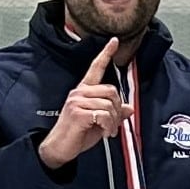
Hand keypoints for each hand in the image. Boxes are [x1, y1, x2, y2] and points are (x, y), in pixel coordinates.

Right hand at [37, 38, 126, 170]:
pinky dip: (109, 126)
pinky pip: (104, 115)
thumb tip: (129, 108)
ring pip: (109, 104)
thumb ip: (113, 113)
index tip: (114, 41)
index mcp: (84, 91)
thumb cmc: (77, 134)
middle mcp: (79, 92)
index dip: (106, 54)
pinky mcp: (78, 113)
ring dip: (113, 121)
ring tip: (108, 130)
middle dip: (117, 108)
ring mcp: (77, 101)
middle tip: (113, 123)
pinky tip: (105, 133)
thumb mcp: (100, 122)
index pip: (96, 67)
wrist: (60, 147)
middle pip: (111, 90)